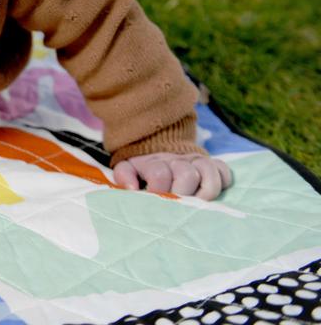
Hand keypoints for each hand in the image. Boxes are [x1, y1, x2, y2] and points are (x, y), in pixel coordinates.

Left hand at [113, 152, 232, 199]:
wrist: (160, 143)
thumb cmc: (143, 167)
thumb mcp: (127, 168)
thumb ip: (124, 176)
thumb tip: (132, 187)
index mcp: (155, 163)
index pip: (160, 174)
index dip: (158, 190)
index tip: (154, 200)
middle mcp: (178, 160)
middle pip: (187, 175)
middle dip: (182, 195)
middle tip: (177, 206)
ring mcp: (197, 161)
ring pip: (209, 173)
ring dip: (204, 192)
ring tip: (197, 204)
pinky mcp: (213, 164)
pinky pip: (224, 171)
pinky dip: (222, 182)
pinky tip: (210, 193)